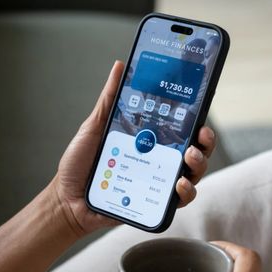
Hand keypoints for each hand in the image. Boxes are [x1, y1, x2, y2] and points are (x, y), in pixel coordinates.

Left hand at [51, 60, 217, 237]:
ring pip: (192, 175)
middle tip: (200, 136)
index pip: (181, 129)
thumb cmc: (79, 163)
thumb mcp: (94, 126)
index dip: (196, 121)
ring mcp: (157, 184)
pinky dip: (185, 193)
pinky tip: (178, 185)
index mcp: (148, 141)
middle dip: (205, 143)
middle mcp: (158, 161)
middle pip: (195, 151)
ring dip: (198, 165)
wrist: (66, 197)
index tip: (200, 112)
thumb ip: (110, 99)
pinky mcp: (153, 205)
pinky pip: (178, 201)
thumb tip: (120, 66)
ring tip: (189, 157)